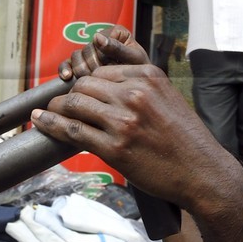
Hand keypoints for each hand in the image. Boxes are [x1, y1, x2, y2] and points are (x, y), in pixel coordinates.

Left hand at [33, 63, 230, 205]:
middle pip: (84, 84)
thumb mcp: (168, 97)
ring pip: (74, 104)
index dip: (86, 81)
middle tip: (62, 104)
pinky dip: (51, 125)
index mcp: (148, 77)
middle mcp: (134, 94)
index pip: (101, 70)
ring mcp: (123, 121)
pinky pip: (72, 131)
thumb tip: (105, 86)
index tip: (78, 90)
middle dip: (70, 94)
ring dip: (57, 108)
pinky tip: (41, 122)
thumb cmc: (185, 138)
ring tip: (49, 113)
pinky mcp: (114, 148)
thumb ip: (139, 87)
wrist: (201, 171)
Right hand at [57, 26, 146, 80]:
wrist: (138, 90)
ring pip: (75, 57)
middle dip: (92, 67)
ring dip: (81, 71)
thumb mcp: (135, 60)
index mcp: (116, 33)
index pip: (99, 41)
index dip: (101, 56)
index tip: (109, 68)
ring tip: (90, 81)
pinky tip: (67, 77)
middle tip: (99, 79)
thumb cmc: (141, 74)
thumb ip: (119, 49)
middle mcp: (101, 39)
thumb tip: (97, 37)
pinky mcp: (79, 63)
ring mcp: (89, 52)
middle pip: (86, 50)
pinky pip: (67, 63)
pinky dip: (65, 69)